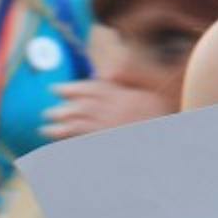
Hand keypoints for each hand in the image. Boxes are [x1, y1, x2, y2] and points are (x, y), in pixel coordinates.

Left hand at [40, 78, 177, 138]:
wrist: (172, 144)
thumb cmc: (165, 117)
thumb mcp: (154, 94)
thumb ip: (133, 79)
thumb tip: (107, 72)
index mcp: (127, 97)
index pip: (94, 89)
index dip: (73, 89)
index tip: (57, 90)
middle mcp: (118, 111)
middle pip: (84, 106)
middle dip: (64, 108)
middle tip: (48, 111)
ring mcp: (113, 129)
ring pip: (81, 124)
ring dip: (61, 125)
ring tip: (45, 128)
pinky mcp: (109, 143)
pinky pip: (85, 141)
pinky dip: (70, 141)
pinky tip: (58, 143)